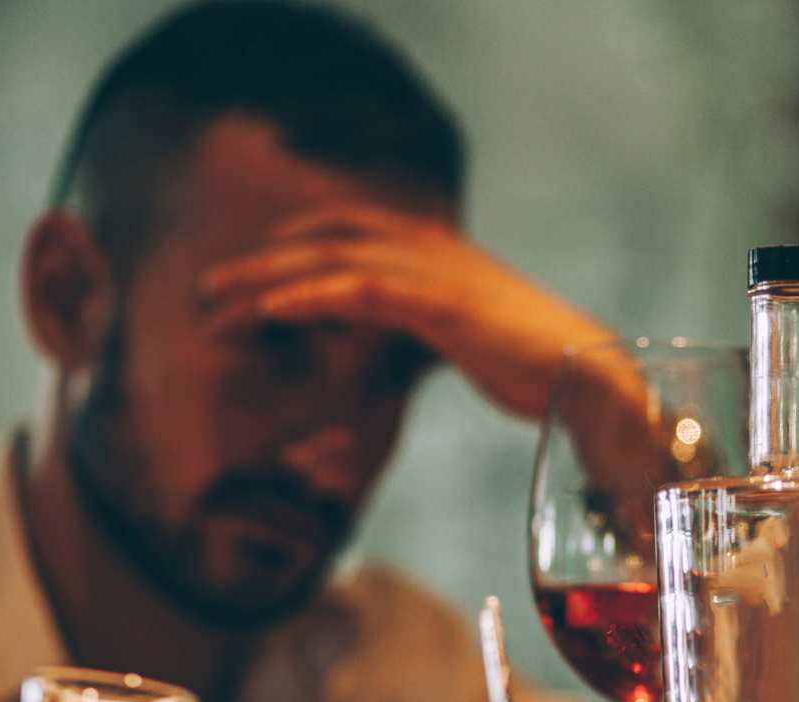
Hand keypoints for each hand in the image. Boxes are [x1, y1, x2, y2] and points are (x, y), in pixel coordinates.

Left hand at [197, 205, 614, 418]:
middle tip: (204, 290)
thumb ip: (428, 330)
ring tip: (214, 304)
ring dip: (265, 280)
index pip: (348, 227)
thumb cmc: (540, 369)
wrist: (594, 378)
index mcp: (439, 252)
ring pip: (331, 258)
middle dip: (259, 260)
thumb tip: (400, 346)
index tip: (244, 274)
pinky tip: (267, 311)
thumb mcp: (472, 338)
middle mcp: (433, 249)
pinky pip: (361, 289)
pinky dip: (308, 295)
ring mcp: (439, 272)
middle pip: (326, 236)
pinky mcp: (443, 305)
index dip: (290, 244)